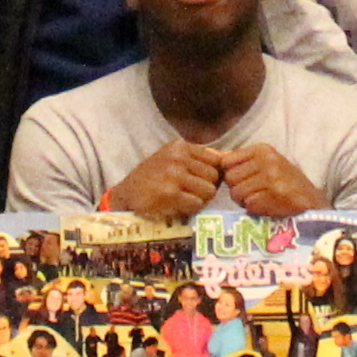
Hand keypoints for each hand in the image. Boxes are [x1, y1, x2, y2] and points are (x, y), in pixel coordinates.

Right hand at [103, 140, 225, 220]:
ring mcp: (173, 175)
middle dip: (207, 188)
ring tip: (183, 199)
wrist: (127, 196)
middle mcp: (177, 157)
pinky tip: (177, 206)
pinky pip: (197, 204)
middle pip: (214, 177)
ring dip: (199, 200)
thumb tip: (230, 158)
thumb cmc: (153, 178)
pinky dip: (190, 209)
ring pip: (208, 191)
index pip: (216, 160)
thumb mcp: (173, 159)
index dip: (213, 174)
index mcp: (180, 146)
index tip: (201, 181)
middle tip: (190, 193)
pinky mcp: (170, 194)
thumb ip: (199, 158)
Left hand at [219, 146, 326, 220]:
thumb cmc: (286, 184)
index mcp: (262, 149)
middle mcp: (266, 159)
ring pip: (236, 193)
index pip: (227, 161)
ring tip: (264, 199)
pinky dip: (256, 209)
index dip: (232, 176)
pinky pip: (249, 205)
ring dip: (246, 201)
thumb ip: (238, 160)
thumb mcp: (264, 165)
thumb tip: (210, 154)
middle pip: (230, 178)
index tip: (246, 181)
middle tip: (256, 193)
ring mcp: (271, 176)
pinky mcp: (274, 194)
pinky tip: (269, 206)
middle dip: (238, 190)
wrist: (312, 204)